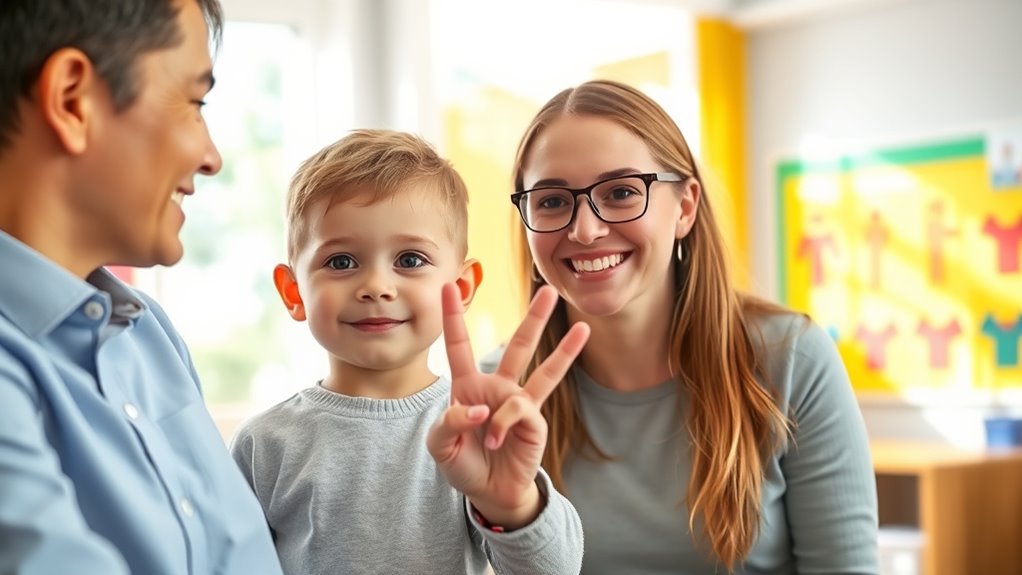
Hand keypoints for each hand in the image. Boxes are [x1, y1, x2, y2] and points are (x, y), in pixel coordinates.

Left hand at [426, 283, 589, 528]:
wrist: (488, 494)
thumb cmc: (463, 464)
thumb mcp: (439, 445)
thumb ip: (448, 422)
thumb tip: (480, 410)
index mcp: (468, 386)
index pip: (459, 344)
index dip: (453, 316)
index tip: (449, 285)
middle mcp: (498, 388)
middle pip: (518, 346)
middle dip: (534, 318)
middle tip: (548, 289)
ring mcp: (519, 403)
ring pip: (543, 369)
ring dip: (564, 349)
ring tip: (582, 328)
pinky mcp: (534, 422)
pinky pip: (519, 410)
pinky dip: (502, 423)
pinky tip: (494, 441)